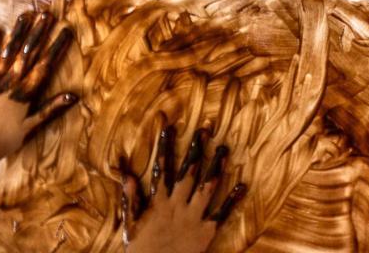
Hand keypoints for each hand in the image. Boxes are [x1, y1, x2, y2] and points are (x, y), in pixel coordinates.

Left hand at [0, 11, 76, 165]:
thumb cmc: (4, 139)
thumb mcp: (31, 126)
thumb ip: (51, 109)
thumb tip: (73, 96)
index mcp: (25, 92)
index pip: (44, 65)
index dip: (56, 47)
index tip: (66, 31)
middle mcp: (11, 82)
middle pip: (27, 53)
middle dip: (38, 33)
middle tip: (46, 14)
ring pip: (8, 52)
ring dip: (17, 33)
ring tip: (25, 16)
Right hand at [119, 122, 245, 252]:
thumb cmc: (142, 250)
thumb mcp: (131, 223)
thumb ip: (131, 197)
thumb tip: (125, 172)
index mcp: (159, 203)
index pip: (162, 169)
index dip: (165, 147)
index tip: (169, 127)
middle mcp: (177, 206)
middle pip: (189, 172)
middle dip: (196, 149)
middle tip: (204, 128)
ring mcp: (193, 218)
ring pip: (207, 187)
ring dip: (216, 167)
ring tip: (224, 148)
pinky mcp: (206, 232)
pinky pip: (221, 213)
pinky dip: (232, 199)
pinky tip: (242, 185)